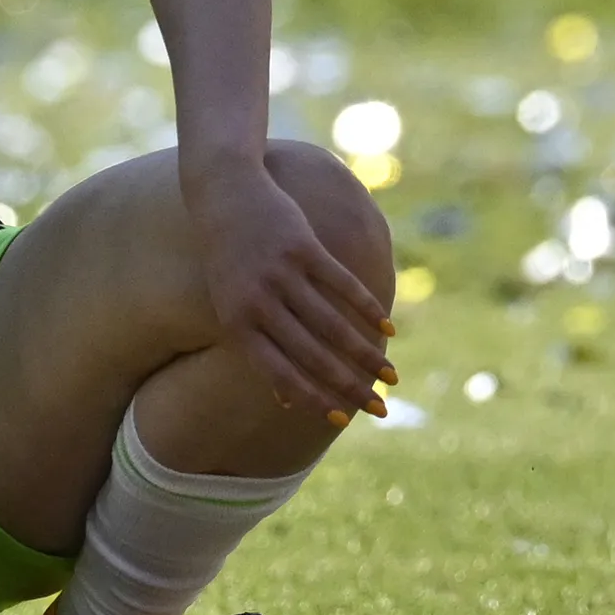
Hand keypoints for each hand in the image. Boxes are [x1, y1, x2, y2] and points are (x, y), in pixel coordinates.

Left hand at [191, 148, 395, 420]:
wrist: (223, 193)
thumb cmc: (228, 259)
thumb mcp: (229, 304)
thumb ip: (256, 348)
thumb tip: (286, 400)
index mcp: (236, 321)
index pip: (278, 372)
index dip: (312, 399)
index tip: (343, 420)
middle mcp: (256, 301)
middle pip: (312, 354)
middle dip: (350, 386)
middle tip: (380, 408)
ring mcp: (280, 273)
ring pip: (333, 325)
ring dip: (366, 355)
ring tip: (391, 376)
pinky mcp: (302, 247)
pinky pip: (342, 285)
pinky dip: (368, 309)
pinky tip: (387, 330)